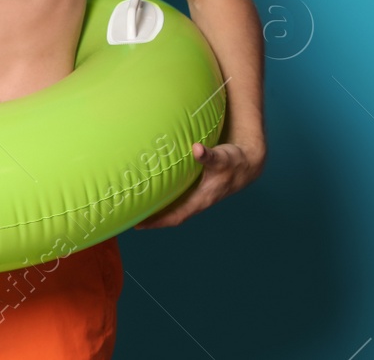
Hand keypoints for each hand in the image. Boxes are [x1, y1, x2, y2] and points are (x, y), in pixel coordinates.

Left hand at [133, 141, 263, 228]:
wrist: (246, 164)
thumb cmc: (233, 161)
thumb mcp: (222, 158)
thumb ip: (208, 155)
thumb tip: (197, 148)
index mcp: (202, 199)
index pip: (176, 216)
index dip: (158, 222)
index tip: (139, 224)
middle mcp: (197, 201)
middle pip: (171, 215)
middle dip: (151, 219)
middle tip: (127, 216)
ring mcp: (196, 196)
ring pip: (172, 207)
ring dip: (155, 209)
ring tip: (132, 207)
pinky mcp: (195, 189)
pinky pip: (175, 198)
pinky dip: (162, 198)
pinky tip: (149, 192)